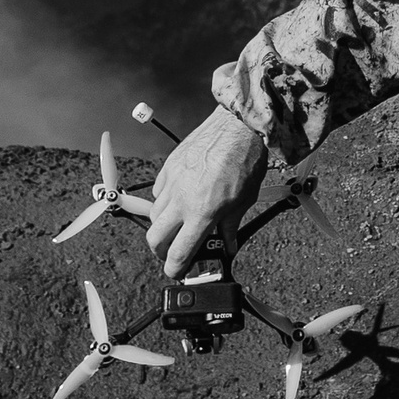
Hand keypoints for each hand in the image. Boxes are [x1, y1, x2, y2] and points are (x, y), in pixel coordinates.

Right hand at [145, 107, 268, 277]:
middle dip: (161, 251)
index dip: (175, 269)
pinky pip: (158, 191)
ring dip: (163, 225)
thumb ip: (230, 227)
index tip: (178, 272)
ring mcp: (172, 182)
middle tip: (173, 251)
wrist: (239, 126)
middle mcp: (182, 200)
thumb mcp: (244, 201)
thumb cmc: (245, 160)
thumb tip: (228, 245)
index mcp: (202, 213)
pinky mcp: (169, 166)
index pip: (178, 253)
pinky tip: (179, 198)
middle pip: (154, 238)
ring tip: (179, 223)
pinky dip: (164, 200)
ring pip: (153, 214)